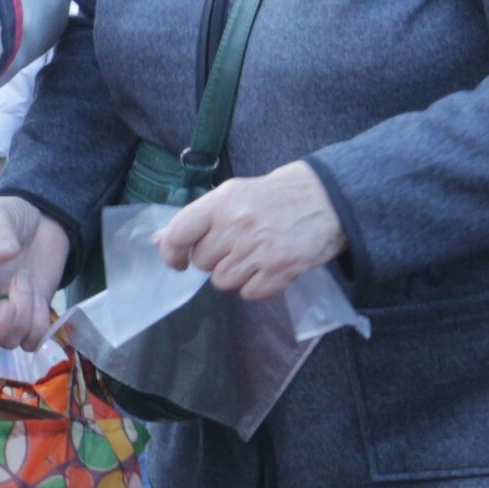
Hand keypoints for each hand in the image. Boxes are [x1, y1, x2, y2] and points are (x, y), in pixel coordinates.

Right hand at [0, 195, 69, 350]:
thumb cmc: (10, 218)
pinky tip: (40, 297)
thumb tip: (6, 252)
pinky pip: (33, 340)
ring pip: (11, 340)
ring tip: (25, 280)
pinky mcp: (32, 317)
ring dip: (24, 315)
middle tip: (9, 302)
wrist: (42, 221)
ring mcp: (8, 315)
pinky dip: (40, 324)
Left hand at [155, 161, 343, 301]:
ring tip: (256, 254)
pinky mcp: (280, 271)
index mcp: (222, 202)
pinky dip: (257, 285)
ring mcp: (258, 250)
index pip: (178, 234)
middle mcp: (237, 225)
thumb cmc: (276, 196)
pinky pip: (249, 293)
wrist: (327, 199)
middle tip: (238, 244)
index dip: (171, 253)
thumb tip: (161, 239)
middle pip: (203, 262)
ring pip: (223, 281)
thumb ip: (198, 217)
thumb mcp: (234, 194)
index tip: (178, 261)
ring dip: (236, 273)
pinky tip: (270, 265)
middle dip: (216, 258)